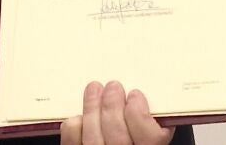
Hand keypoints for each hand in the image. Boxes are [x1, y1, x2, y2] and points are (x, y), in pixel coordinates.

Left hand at [60, 81, 174, 144]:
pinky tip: (82, 114)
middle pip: (118, 135)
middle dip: (113, 106)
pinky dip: (76, 124)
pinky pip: (73, 140)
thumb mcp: (151, 136)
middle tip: (113, 86)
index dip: (140, 114)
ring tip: (94, 89)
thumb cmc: (134, 140)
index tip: (135, 95)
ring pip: (93, 136)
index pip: (149, 137)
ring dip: (93, 107)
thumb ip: (152, 124)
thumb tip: (152, 102)